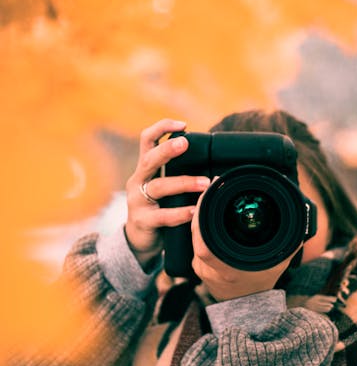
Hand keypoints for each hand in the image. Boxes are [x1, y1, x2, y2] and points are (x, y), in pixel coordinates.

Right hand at [124, 119, 210, 268]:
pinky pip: (162, 216)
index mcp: (145, 169)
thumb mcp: (163, 187)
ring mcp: (137, 201)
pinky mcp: (142, 221)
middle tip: (186, 143)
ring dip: (184, 182)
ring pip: (159, 187)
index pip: (147, 140)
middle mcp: (138, 181)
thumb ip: (177, 174)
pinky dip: (179, 213)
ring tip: (205, 183)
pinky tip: (194, 211)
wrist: (138, 241)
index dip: (162, 128)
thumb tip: (209, 160)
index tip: (183, 124)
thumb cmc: (157, 208)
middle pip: (149, 159)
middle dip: (167, 149)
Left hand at [190, 198, 300, 301]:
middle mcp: (210, 270)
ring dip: (201, 219)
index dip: (201, 217)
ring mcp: (201, 270)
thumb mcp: (279, 260)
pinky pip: (196, 244)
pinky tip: (208, 219)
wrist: (249, 308)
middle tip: (210, 192)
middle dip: (201, 211)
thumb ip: (289, 240)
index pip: (203, 243)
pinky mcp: (198, 269)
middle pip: (195, 235)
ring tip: (210, 202)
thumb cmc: (264, 281)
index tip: (208, 196)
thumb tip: (300, 216)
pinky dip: (201, 231)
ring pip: (194, 238)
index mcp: (227, 269)